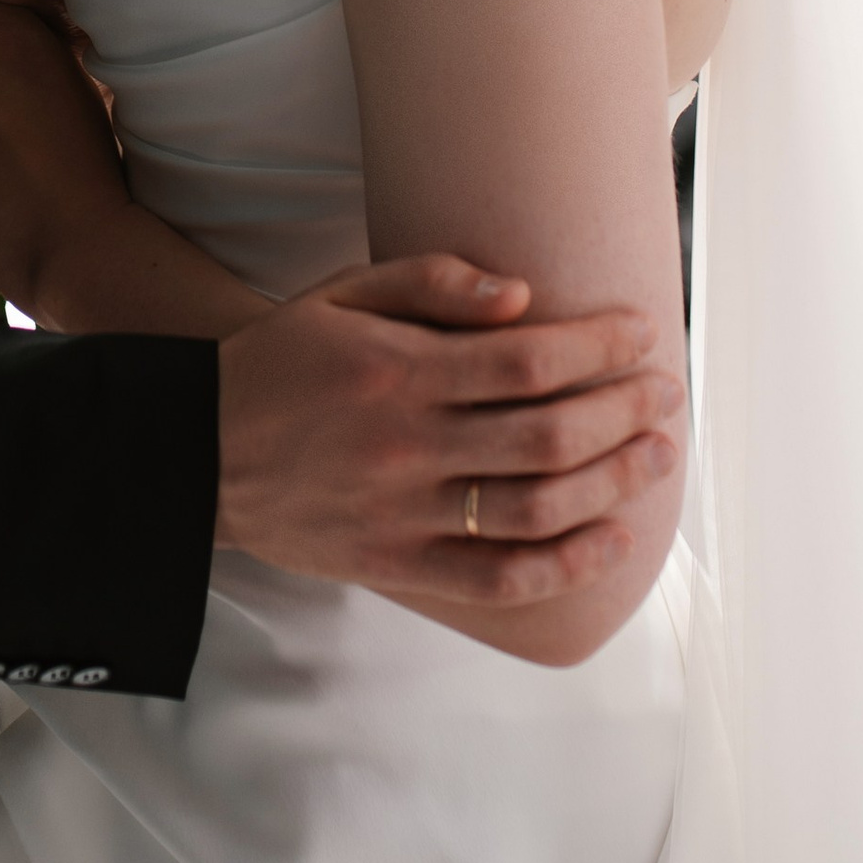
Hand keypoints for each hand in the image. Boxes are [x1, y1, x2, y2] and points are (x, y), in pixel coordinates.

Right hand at [216, 255, 684, 615]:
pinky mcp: (397, 564)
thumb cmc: (282, 361)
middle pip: (546, 435)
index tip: (642, 330)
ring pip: (534, 509)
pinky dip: (564, 564)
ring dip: (612, 482)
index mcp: (397, 369)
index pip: (527, 360)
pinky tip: (612, 537)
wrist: (195, 452)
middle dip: (623, 411)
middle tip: (667, 392)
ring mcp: (404, 513)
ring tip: (656, 454)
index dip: (599, 346)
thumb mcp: (341, 294)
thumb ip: (431, 283)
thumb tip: (524, 295)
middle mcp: (407, 444)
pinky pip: (497, 579)